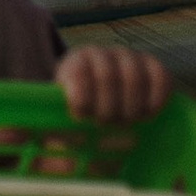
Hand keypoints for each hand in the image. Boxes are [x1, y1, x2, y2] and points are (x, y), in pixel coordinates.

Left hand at [56, 41, 172, 123]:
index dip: (83, 101)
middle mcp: (101, 54)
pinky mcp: (154, 67)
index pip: (77, 74)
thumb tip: (35, 141)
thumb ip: (47, 132)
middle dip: (108, 109)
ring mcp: (129, 58)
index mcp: (74, 64)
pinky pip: (160, 77)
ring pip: (133, 76)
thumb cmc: (82, 123)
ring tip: (126, 122)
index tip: (84, 119)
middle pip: (106, 75)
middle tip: (107, 125)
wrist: (109, 114)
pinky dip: (155, 100)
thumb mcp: (60, 126)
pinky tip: (147, 115)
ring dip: (131, 107)